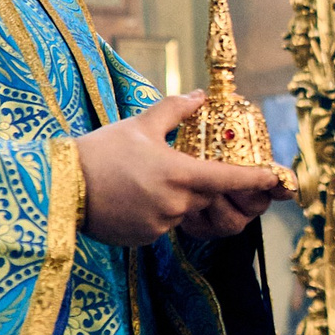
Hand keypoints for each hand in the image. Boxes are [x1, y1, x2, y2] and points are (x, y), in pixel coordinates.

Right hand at [75, 92, 286, 246]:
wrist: (60, 188)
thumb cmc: (100, 151)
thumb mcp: (139, 125)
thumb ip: (174, 110)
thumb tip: (199, 96)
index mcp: (178, 173)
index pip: (227, 178)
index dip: (253, 179)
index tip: (273, 178)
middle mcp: (175, 203)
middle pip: (209, 196)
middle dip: (206, 185)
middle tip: (188, 170)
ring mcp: (161, 224)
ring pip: (187, 211)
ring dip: (181, 198)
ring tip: (149, 180)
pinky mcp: (145, 238)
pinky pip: (166, 225)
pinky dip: (160, 212)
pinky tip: (135, 197)